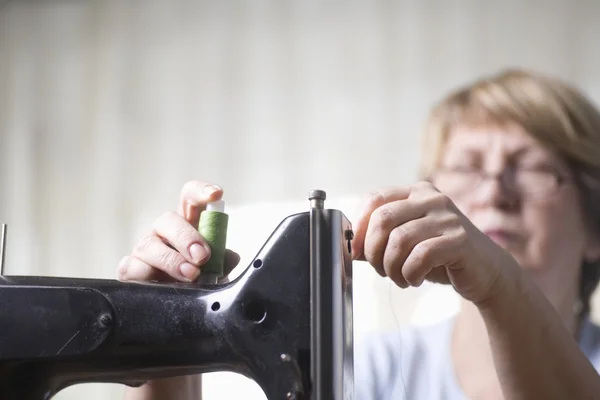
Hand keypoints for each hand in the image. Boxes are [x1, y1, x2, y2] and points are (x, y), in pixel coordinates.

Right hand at [117, 180, 239, 282]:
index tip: (215, 195)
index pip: (189, 198)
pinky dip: (144, 275)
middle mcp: (163, 232)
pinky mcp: (129, 269)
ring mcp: (145, 249)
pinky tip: (159, 284)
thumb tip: (230, 257)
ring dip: (171, 261)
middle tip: (202, 256)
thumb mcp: (215, 268)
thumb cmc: (197, 279)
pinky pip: (130, 267)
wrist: (176, 303)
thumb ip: (223, 260)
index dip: (200, 191)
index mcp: (187, 225)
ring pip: (148, 245)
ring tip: (190, 275)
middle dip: (186, 237)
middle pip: (168, 219)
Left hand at [352, 182, 517, 303]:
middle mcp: (432, 198)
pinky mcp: (460, 239)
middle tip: (380, 269)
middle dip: (373, 250)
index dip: (359, 226)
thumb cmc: (441, 256)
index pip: (374, 199)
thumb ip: (381, 240)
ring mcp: (448, 217)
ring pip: (399, 240)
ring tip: (400, 278)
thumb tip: (350, 246)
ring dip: (391, 267)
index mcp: (416, 192)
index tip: (356, 251)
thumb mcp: (407, 243)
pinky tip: (415, 279)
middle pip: (383, 218)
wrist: (487, 272)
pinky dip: (410, 274)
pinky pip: (420, 256)